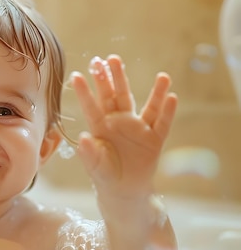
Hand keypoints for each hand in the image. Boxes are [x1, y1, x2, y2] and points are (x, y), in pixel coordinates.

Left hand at [71, 55, 177, 198]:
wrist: (124, 191)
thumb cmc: (105, 174)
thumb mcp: (95, 166)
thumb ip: (89, 153)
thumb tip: (83, 139)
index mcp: (100, 127)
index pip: (92, 106)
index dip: (85, 91)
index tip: (77, 74)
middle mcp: (119, 122)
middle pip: (117, 96)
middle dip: (113, 78)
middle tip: (110, 58)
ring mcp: (138, 129)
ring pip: (147, 106)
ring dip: (155, 92)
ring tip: (162, 76)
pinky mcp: (154, 139)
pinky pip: (162, 124)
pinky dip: (167, 112)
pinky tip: (172, 97)